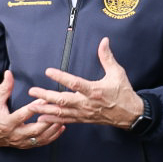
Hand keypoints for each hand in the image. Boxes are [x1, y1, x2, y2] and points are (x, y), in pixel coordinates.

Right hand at [0, 69, 63, 149]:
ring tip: (62, 119)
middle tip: (59, 111)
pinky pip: (41, 143)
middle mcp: (15, 134)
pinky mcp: (25, 145)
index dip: (35, 107)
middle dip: (48, 120)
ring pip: (40, 138)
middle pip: (35, 130)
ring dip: (53, 129)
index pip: (23, 115)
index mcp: (7, 123)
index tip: (45, 99)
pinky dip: (52, 136)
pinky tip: (60, 128)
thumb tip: (9, 73)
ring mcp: (21, 141)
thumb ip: (4, 88)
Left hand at [28, 38, 142, 127]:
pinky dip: (53, 120)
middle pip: (63, 100)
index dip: (61, 77)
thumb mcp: (117, 73)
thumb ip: (107, 57)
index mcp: (94, 90)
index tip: (48, 71)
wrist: (130, 114)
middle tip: (32, 91)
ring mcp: (84, 113)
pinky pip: (66, 121)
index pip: (74, 83)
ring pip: (62, 112)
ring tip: (32, 105)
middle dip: (46, 96)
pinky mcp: (83, 119)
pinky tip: (42, 118)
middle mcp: (87, 103)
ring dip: (46, 109)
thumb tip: (104, 41)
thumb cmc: (124, 93)